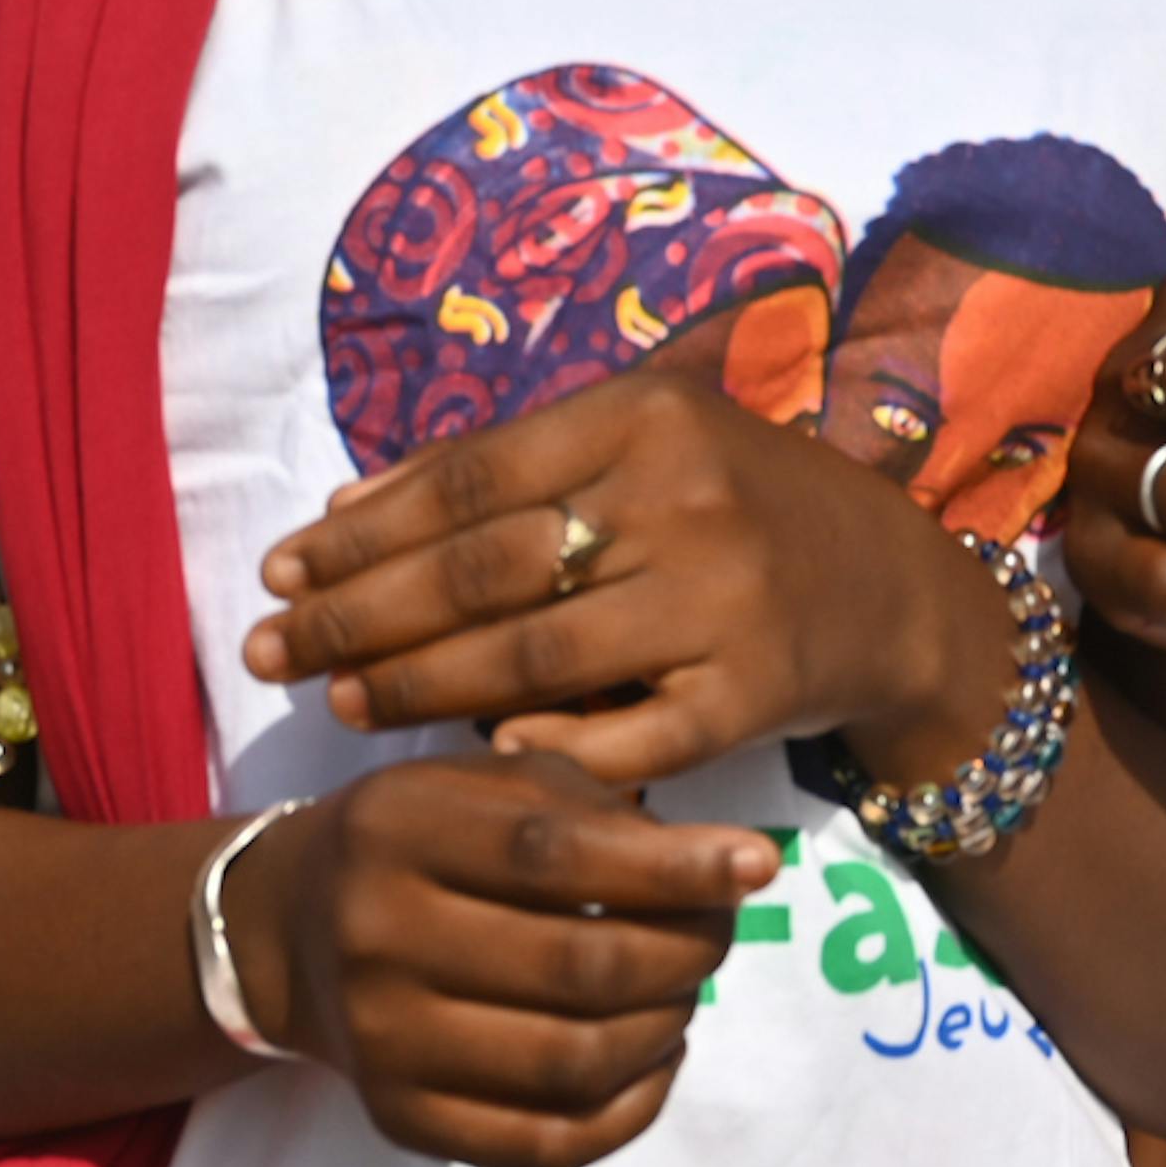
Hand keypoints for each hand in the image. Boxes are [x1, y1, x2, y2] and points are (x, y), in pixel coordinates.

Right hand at [223, 748, 788, 1166]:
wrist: (288, 931)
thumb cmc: (420, 839)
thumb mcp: (482, 784)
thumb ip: (596, 810)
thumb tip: (730, 868)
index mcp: (398, 831)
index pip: (554, 856)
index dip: (670, 868)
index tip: (756, 867)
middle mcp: (376, 938)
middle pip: (578, 969)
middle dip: (684, 954)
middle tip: (715, 936)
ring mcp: (384, 1042)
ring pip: (574, 1065)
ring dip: (665, 1030)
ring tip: (681, 994)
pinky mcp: (400, 1119)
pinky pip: (550, 1145)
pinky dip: (631, 1110)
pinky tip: (653, 1060)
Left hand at [250, 369, 992, 793]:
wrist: (894, 589)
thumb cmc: (733, 505)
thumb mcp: (635, 447)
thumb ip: (501, 469)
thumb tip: (345, 507)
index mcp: (643, 417)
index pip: (468, 481)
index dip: (359, 532)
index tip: (276, 568)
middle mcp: (685, 499)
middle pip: (485, 571)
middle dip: (359, 615)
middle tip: (270, 649)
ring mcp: (723, 602)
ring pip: (536, 657)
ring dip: (421, 686)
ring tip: (341, 701)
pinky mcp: (753, 696)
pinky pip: (626, 737)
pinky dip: (546, 745)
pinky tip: (475, 749)